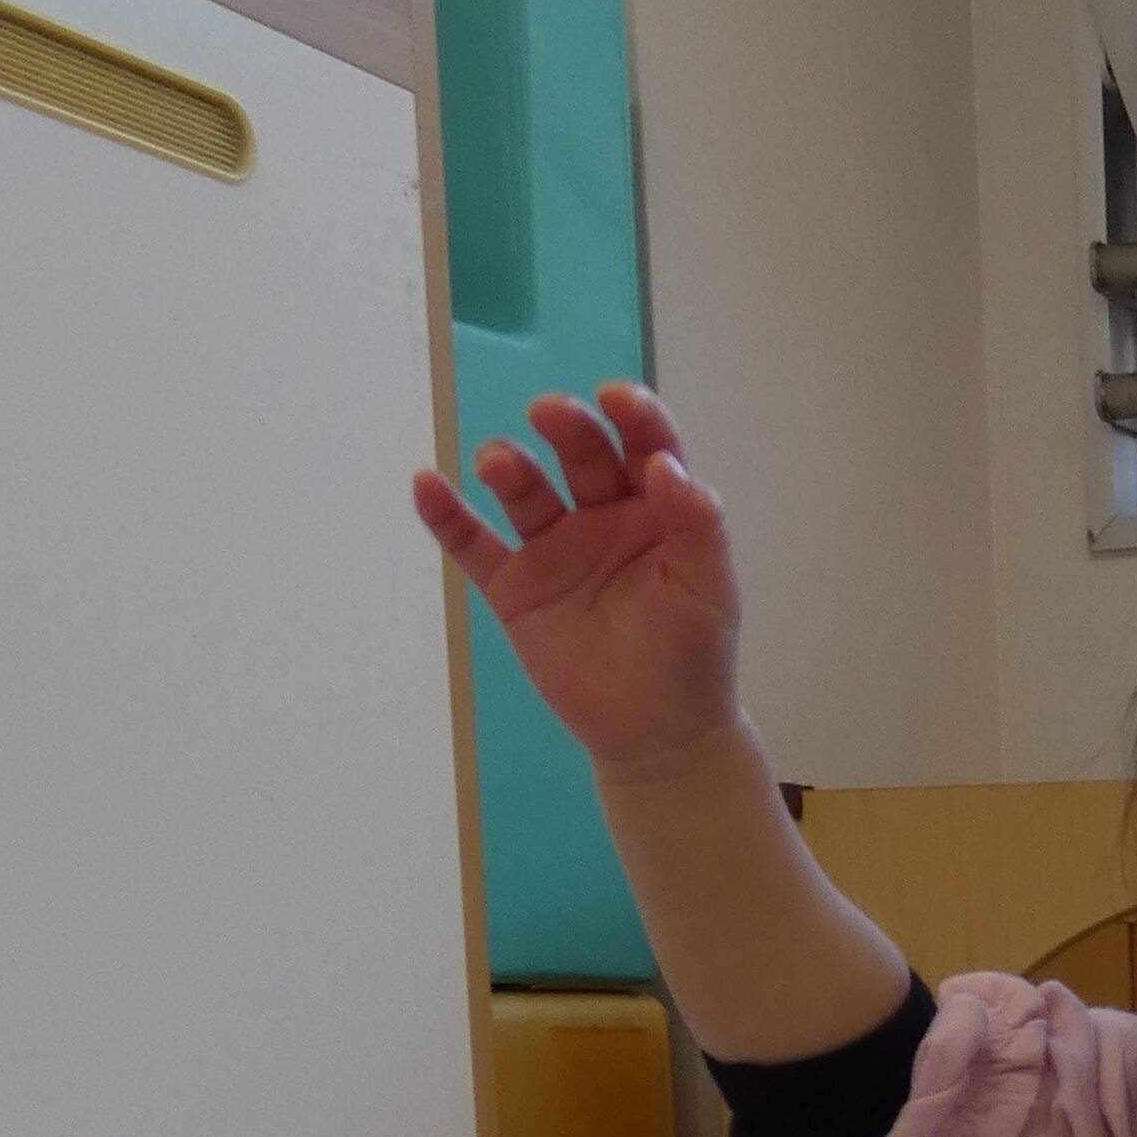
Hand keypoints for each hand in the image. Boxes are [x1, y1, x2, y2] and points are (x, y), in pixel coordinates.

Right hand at [410, 381, 739, 777]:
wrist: (659, 736)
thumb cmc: (694, 654)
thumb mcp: (710, 586)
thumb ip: (697, 523)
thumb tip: (668, 466)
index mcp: (656, 507)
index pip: (645, 444)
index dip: (633, 415)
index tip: (617, 401)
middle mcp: (602, 515)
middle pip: (581, 454)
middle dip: (567, 428)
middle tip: (549, 413)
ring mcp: (555, 549)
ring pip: (525, 491)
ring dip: (509, 469)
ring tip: (497, 465)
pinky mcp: (516, 588)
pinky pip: (474, 545)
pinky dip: (447, 517)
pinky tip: (426, 486)